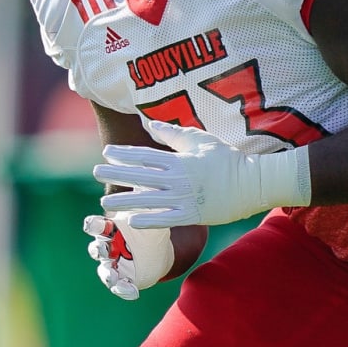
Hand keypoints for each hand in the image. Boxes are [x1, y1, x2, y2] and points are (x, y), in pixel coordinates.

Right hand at [83, 212, 172, 300]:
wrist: (159, 252)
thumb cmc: (149, 228)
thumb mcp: (152, 216)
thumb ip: (149, 208)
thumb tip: (154, 195)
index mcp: (110, 229)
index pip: (95, 226)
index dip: (92, 225)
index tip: (93, 224)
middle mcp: (107, 247)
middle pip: (96, 249)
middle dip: (99, 250)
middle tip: (106, 249)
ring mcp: (113, 266)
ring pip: (104, 271)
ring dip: (107, 274)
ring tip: (114, 276)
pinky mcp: (122, 280)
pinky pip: (118, 287)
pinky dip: (123, 290)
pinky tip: (133, 292)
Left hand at [92, 121, 310, 228]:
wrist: (252, 183)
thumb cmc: (227, 159)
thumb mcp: (201, 139)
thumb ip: (173, 133)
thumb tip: (149, 124)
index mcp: (179, 159)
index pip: (145, 156)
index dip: (124, 154)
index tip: (107, 153)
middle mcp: (177, 179)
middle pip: (140, 176)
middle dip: (116, 174)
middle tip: (95, 173)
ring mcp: (184, 198)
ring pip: (147, 199)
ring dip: (124, 200)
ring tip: (105, 201)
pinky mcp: (192, 215)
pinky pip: (165, 219)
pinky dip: (148, 220)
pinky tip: (130, 221)